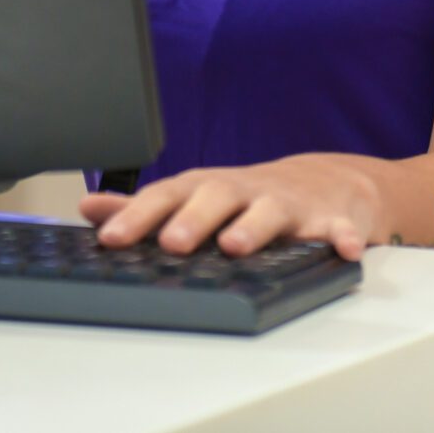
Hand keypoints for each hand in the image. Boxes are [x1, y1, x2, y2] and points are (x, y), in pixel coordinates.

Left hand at [78, 153, 385, 261]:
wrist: (329, 182)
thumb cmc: (250, 196)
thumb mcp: (197, 196)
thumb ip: (146, 207)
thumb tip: (89, 209)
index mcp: (209, 188)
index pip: (168, 195)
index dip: (138, 216)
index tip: (111, 238)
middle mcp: (246, 190)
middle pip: (218, 196)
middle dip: (194, 219)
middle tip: (173, 243)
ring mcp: (289, 202)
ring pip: (272, 210)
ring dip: (254, 226)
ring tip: (238, 246)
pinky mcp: (330, 219)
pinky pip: (338, 228)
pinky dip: (342, 237)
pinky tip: (344, 250)